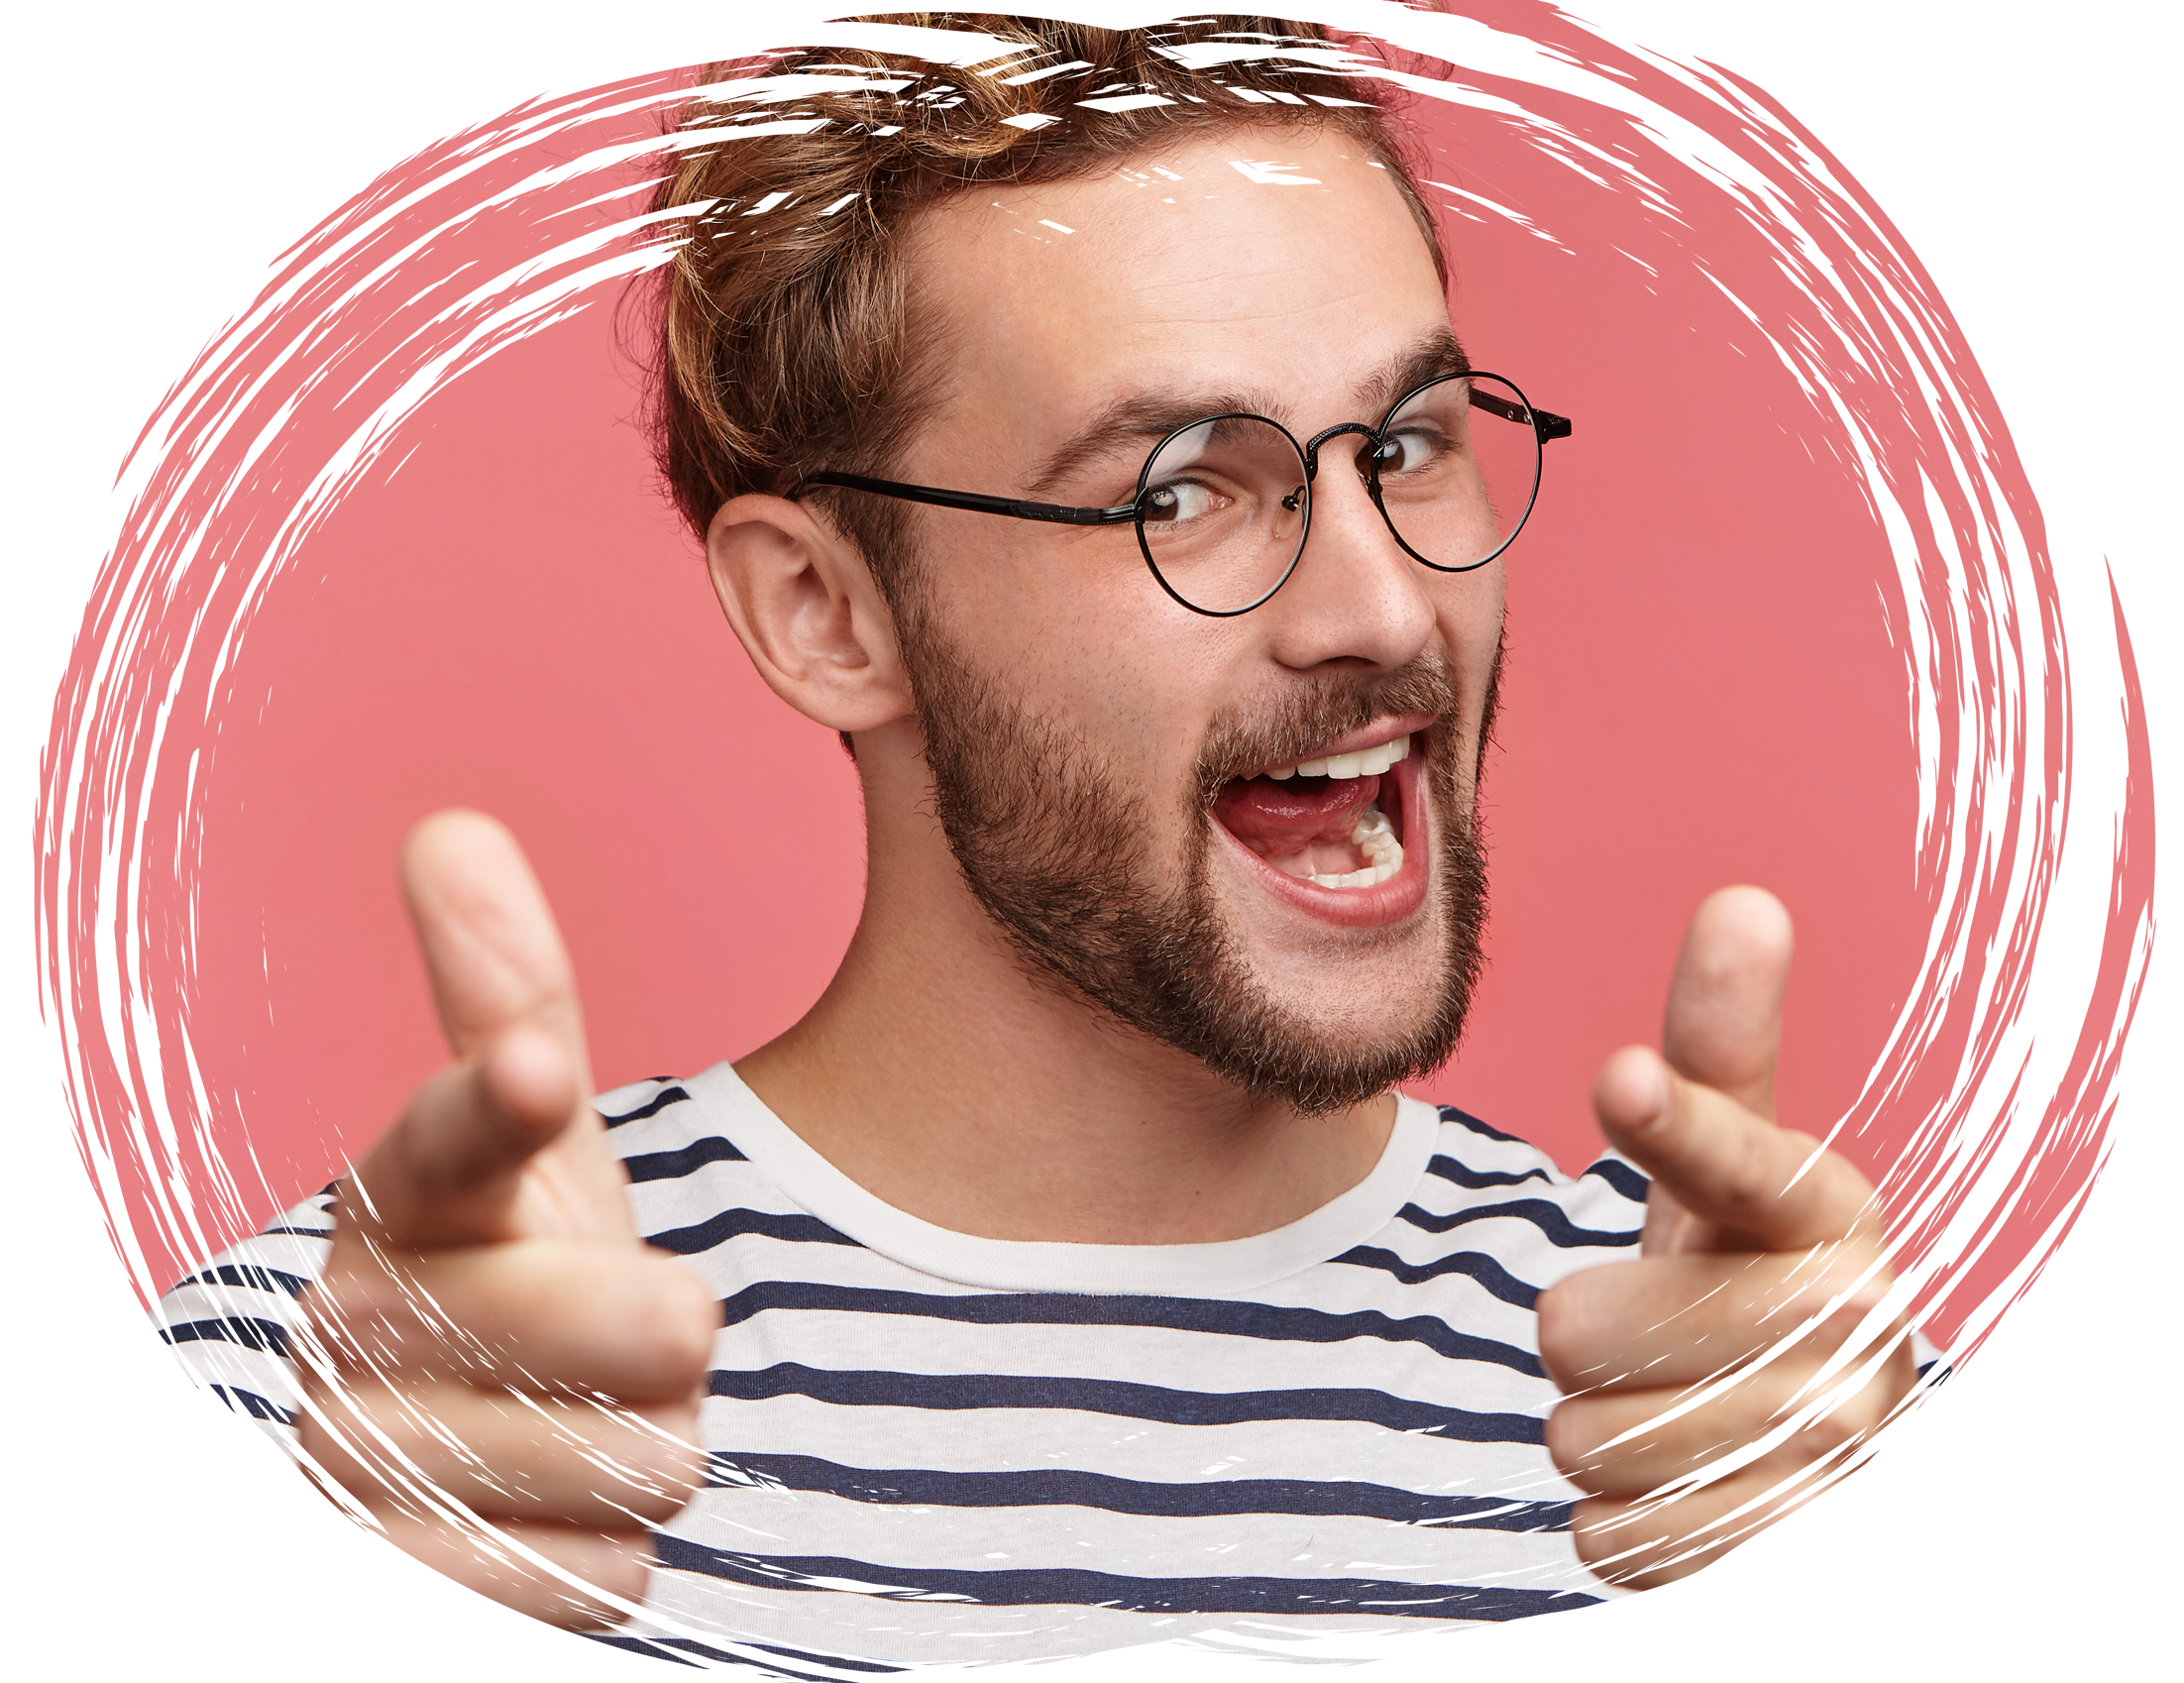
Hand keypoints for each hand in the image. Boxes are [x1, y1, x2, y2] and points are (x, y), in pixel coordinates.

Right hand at [189, 813, 718, 1682]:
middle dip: (675, 1368)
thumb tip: (450, 825)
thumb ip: (507, 1007)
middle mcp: (352, 1319)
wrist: (421, 1547)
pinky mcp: (380, 1593)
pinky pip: (606, 1576)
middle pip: (659, 1331)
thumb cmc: (505, 1324)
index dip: (503, 1107)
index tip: (543, 1076)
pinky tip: (529, 1552)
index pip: (453, 1138)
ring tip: (563, 1460)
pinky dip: (601, 1572)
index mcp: (405, 1199)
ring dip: (644, 1471)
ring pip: (649, 1461)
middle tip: (605, 1373)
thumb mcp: (533, 1168)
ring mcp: (351, 1462)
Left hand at [1536, 887, 2068, 1682]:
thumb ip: (1721, 1054)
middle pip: (1570, 1329)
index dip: (1668, 1122)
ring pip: (1578, 1435)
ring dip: (1606, 1450)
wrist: (1858, 1530)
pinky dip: (1625, 1536)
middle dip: (1590, 1365)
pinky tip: (1700, 1516)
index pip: (1723, 1157)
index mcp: (1821, 1207)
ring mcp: (1833, 1432)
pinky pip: (1603, 1533)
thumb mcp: (1738, 1193)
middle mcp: (1849, 1311)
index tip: (1623, 1080)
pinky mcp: (1795, 1544)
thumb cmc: (1761, 1325)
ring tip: (1692, 1440)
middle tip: (1676, 1370)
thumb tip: (1744, 898)